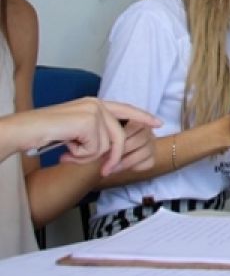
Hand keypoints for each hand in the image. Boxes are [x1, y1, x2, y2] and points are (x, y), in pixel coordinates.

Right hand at [24, 98, 160, 175]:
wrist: (25, 130)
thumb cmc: (45, 133)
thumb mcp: (75, 132)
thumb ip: (95, 134)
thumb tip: (111, 151)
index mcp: (94, 103)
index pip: (125, 109)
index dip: (142, 117)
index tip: (158, 123)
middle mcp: (96, 104)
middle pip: (119, 136)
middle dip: (113, 158)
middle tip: (104, 172)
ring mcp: (94, 110)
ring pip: (106, 146)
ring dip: (87, 157)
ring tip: (68, 154)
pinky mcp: (89, 121)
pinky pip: (96, 149)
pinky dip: (80, 155)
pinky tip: (66, 149)